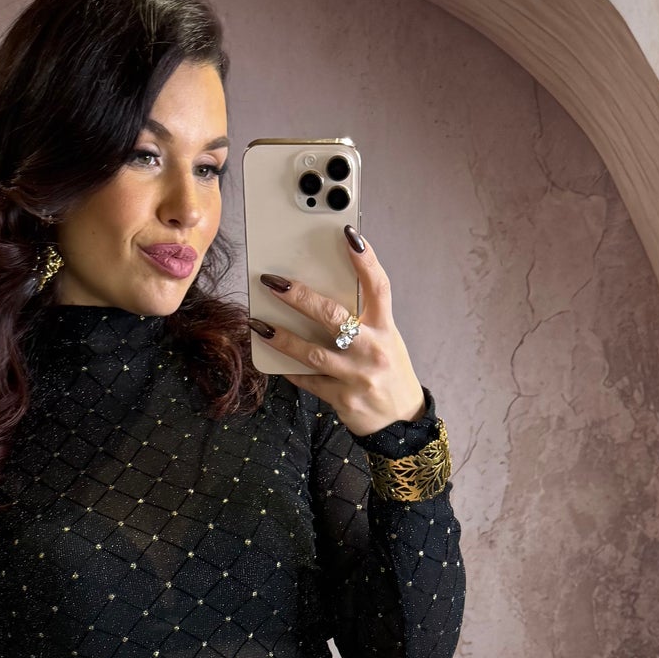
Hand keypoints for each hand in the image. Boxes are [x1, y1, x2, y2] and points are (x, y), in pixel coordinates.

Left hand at [252, 227, 426, 439]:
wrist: (400, 422)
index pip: (378, 287)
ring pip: (313, 352)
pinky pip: (308, 381)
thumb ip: (361, 318)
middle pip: (334, 316)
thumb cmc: (388, 371)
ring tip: (259, 324)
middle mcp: (372, 350)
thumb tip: (320, 292)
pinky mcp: (342, 398)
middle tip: (274, 282)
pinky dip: (288, 369)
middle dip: (300, 297)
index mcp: (385, 329)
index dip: (365, 260)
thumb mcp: (385, 339)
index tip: (349, 235)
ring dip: (283, 337)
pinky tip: (271, 358)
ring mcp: (356, 376)